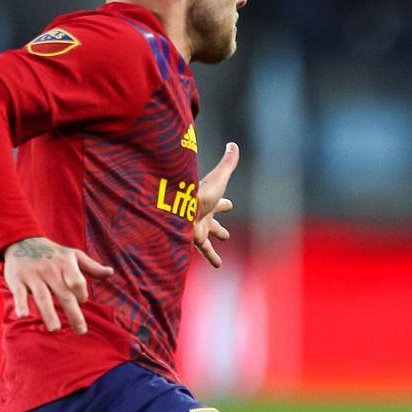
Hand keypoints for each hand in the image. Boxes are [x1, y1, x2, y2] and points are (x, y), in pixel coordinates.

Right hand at [3, 236, 113, 333]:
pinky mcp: (16, 280)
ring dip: (49, 313)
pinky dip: (20, 304)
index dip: (81, 294)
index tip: (81, 301)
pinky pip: (19, 294)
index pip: (77, 282)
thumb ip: (92, 267)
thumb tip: (111, 272)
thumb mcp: (74, 255)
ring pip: (42, 296)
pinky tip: (23, 316)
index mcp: (65, 264)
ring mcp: (33, 276)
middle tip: (81, 331)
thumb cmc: (53, 254)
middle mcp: (50, 270)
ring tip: (55, 328)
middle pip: (64, 294)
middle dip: (73, 313)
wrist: (22, 241)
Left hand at [192, 141, 238, 268]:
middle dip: (218, 226)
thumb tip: (234, 145)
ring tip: (219, 255)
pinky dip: (212, 258)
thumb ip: (227, 163)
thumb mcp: (218, 178)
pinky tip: (218, 266)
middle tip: (225, 234)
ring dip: (214, 244)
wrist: (177, 207)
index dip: (224, 204)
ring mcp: (196, 227)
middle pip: (212, 221)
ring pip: (208, 238)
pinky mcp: (193, 239)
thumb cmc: (198, 192)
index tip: (230, 205)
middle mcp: (201, 214)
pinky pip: (204, 251)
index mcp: (208, 201)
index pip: (218, 202)